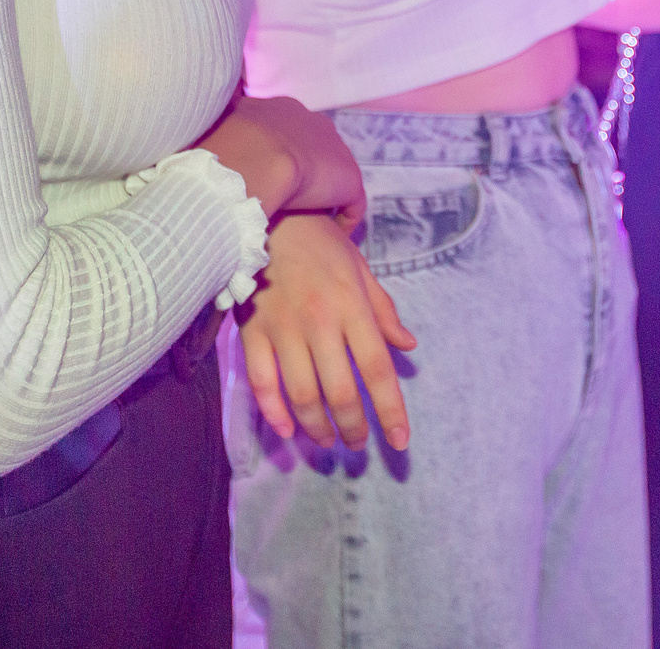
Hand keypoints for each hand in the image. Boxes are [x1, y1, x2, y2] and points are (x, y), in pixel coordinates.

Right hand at [197, 92, 367, 225]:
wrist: (252, 156)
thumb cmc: (221, 148)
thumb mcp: (208, 134)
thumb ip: (205, 140)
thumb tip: (182, 152)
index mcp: (278, 111)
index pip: (283, 134)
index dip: (275, 158)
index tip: (265, 180)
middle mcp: (310, 123)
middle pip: (312, 150)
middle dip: (302, 174)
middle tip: (287, 204)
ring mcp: (333, 149)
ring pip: (332, 176)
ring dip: (321, 199)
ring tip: (309, 226)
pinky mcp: (348, 178)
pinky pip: (351, 203)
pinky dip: (342, 220)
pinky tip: (329, 238)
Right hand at [237, 214, 415, 450]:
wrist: (266, 215)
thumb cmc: (320, 244)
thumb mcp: (360, 269)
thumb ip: (383, 311)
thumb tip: (407, 346)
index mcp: (352, 306)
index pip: (377, 369)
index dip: (390, 410)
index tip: (400, 441)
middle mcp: (320, 322)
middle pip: (340, 391)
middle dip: (353, 427)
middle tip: (359, 444)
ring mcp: (283, 328)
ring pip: (302, 395)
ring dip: (317, 427)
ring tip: (328, 441)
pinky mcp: (252, 331)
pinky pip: (262, 381)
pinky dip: (273, 412)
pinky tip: (287, 429)